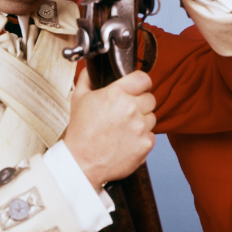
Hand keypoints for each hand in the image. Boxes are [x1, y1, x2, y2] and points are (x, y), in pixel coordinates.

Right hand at [64, 69, 156, 189]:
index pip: (143, 79)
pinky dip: (142, 137)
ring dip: (142, 121)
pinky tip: (127, 140)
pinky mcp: (146, 144)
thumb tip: (92, 69)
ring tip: (124, 128)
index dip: (141, 83)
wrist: (82, 162)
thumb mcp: (78, 99)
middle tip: (126, 112)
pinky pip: (151, 135)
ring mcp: (140, 127)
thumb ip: (87, 79)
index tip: (138, 87)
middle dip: (140, 103)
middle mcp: (131, 109)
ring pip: (152, 117)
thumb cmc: (80, 132)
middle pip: (150, 98)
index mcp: (116, 94)